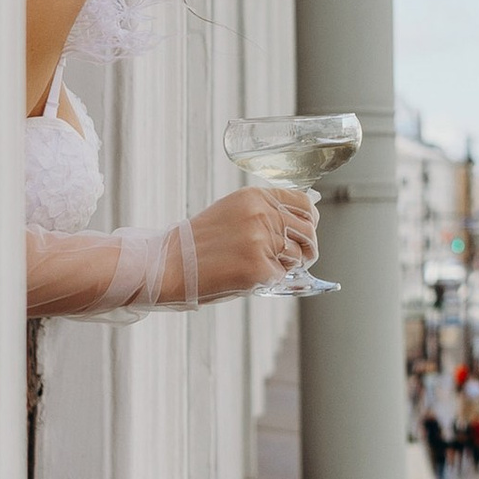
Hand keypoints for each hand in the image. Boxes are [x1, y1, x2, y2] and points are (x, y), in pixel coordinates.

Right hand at [187, 185, 315, 296]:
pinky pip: (281, 276)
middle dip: (307, 248)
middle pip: (308, 231)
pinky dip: (269, 280)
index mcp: (256, 197)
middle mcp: (262, 214)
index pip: (304, 202)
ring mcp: (262, 241)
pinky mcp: (259, 267)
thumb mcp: (232, 211)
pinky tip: (247, 276)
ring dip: (286, 266)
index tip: (306, 229)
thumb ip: (264, 211)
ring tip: (261, 266)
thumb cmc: (199, 242)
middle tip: (296, 258)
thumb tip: (301, 220)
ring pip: (298, 256)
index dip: (309, 219)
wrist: (170, 264)